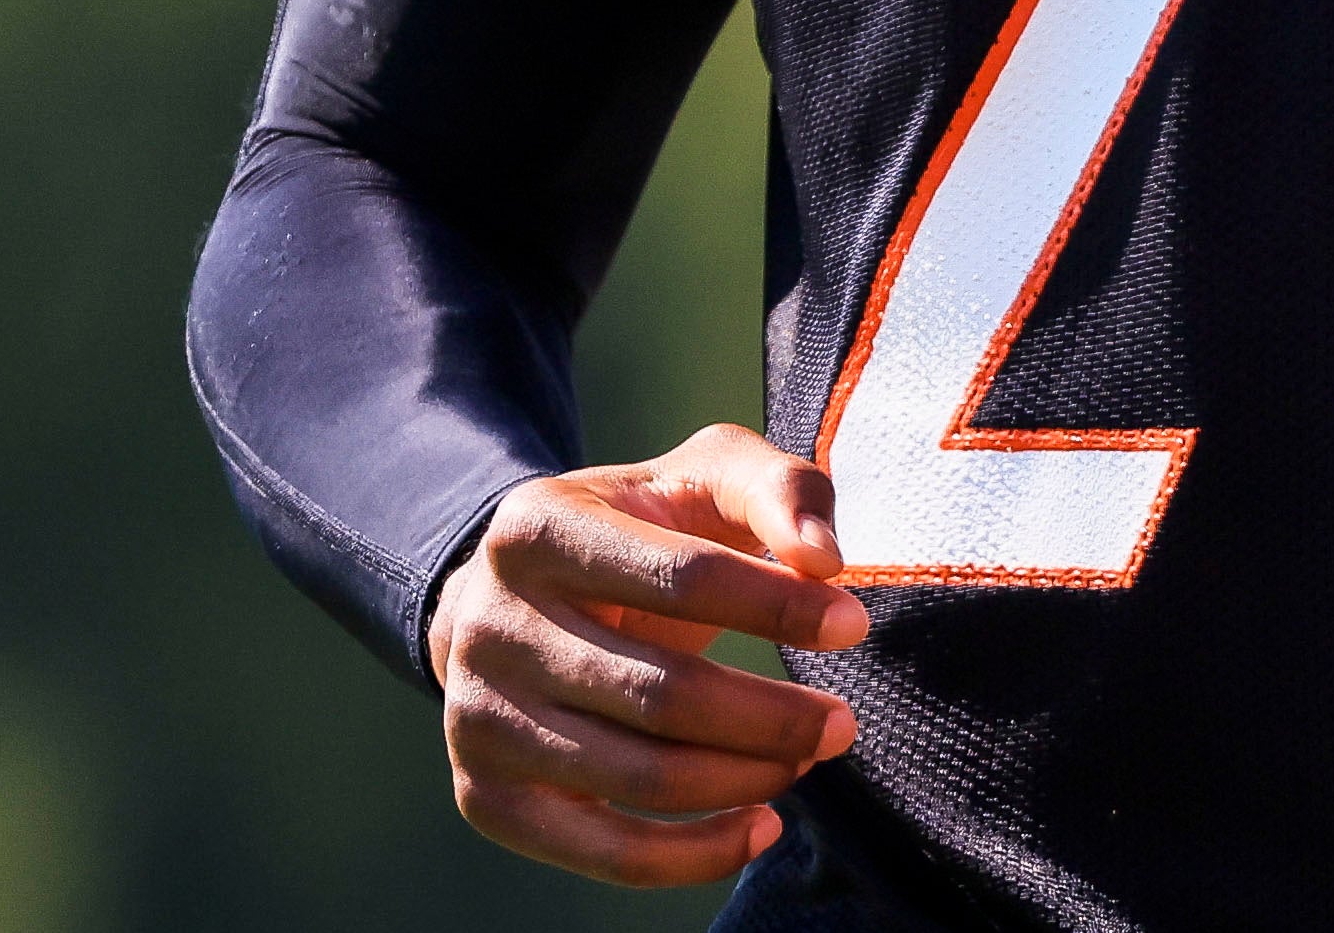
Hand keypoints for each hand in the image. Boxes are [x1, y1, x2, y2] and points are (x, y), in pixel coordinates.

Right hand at [427, 424, 872, 889]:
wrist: (508, 603)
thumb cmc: (631, 533)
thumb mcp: (699, 478)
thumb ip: (778, 490)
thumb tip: (826, 563)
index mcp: (537, 528)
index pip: (682, 577)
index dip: (778, 607)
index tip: (852, 624)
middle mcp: (492, 626)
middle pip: (662, 694)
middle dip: (773, 717)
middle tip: (841, 724)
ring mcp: (481, 720)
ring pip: (642, 778)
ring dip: (747, 780)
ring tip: (803, 759)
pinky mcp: (488, 798)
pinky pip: (609, 852)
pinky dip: (699, 855)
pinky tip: (762, 826)